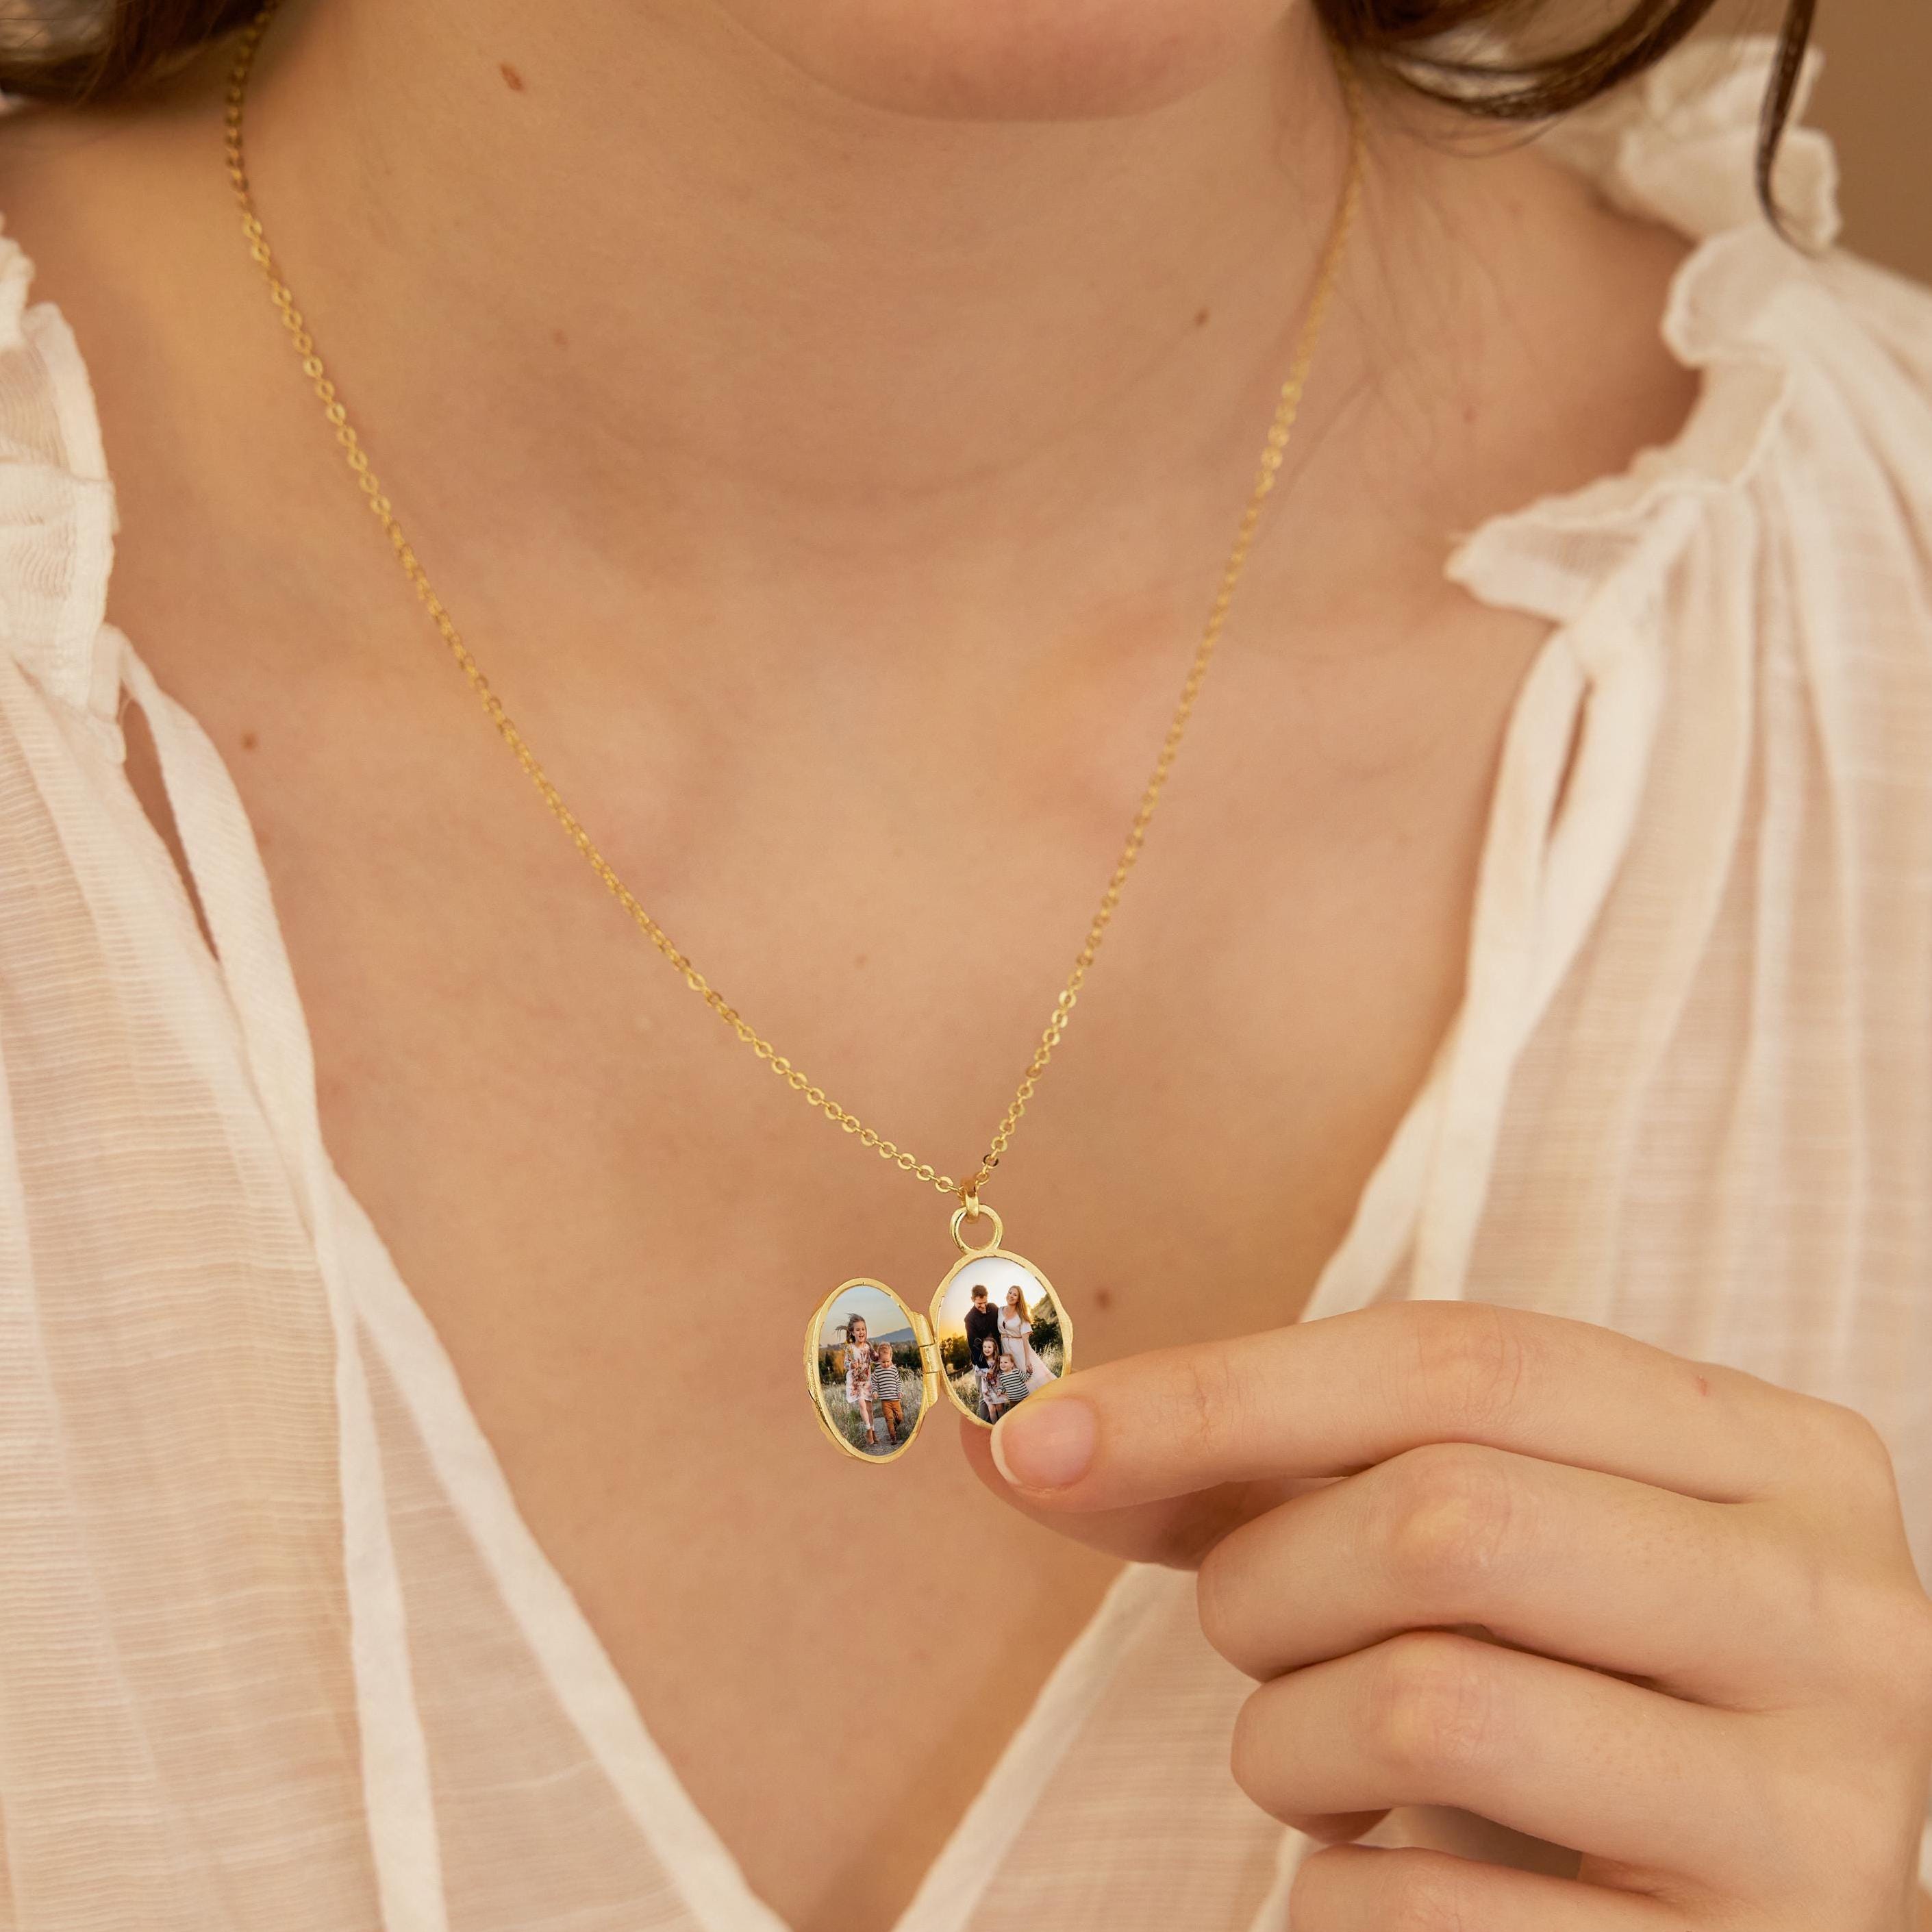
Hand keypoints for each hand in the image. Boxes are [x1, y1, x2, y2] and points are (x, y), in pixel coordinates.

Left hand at [971, 1301, 1931, 1929]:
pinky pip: (1428, 1914)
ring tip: (1316, 1760)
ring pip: (1430, 1707)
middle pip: (1445, 1516)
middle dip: (1265, 1581)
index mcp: (1770, 1451)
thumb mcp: (1460, 1542)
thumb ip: (1257, 1476)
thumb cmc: (1563, 1687)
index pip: (1460, 1361)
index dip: (1221, 1391)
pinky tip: (1382, 1871)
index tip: (1033, 1440)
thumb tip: (1011, 1436)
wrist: (1728, 1919)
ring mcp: (1824, 1811)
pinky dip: (1331, 1893)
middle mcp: (1835, 1611)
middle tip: (1250, 1637)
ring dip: (1285, 1739)